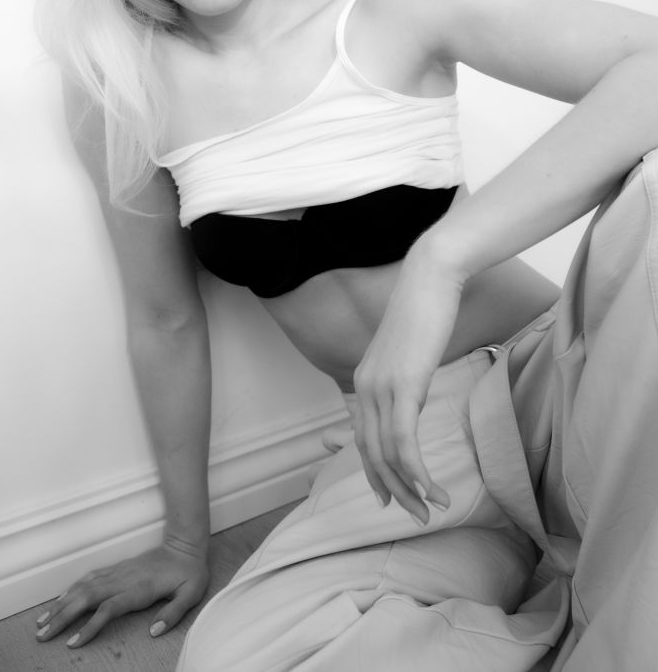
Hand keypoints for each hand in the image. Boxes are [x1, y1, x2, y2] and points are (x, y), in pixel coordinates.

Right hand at [35, 537, 209, 647]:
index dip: (90, 626)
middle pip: (87, 598)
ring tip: (42, 622)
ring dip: (61, 604)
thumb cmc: (189, 572)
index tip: (73, 643)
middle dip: (62, 617)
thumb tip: (154, 632)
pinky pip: (89, 578)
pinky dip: (71, 589)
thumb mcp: (190, 593)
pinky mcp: (117, 568)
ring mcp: (118, 572)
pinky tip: (60, 599)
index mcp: (140, 589)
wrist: (185, 544)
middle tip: (42, 635)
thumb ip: (174, 613)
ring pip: (83, 587)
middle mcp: (124, 579)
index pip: (109, 609)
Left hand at [353, 240, 463, 524]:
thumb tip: (413, 397)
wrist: (430, 280)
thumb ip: (404, 378)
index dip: (375, 473)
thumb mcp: (409, 352)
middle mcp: (364, 388)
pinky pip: (404, 440)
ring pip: (388, 453)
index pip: (363, 439)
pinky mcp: (403, 386)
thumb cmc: (425, 310)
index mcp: (363, 382)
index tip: (390, 497)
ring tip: (431, 509)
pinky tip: (432, 488)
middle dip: (394, 489)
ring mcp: (381, 388)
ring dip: (410, 488)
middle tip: (415, 515)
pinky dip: (417, 471)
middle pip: (372, 454)